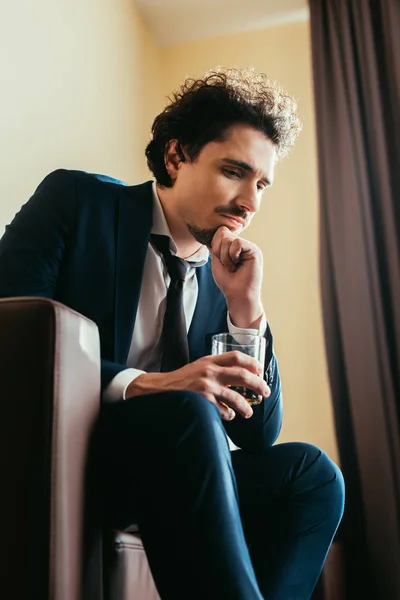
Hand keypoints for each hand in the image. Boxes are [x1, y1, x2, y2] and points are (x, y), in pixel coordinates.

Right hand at [126, 352, 270, 420]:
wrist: (159, 389)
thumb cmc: (181, 380)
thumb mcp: (198, 367)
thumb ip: (215, 367)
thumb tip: (239, 374)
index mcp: (209, 361)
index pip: (237, 357)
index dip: (252, 363)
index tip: (260, 370)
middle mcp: (209, 371)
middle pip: (242, 375)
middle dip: (258, 384)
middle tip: (265, 392)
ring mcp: (206, 387)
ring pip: (236, 397)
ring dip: (246, 407)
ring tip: (248, 412)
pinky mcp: (202, 401)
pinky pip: (223, 411)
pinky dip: (229, 414)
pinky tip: (229, 415)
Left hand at [210, 226, 263, 326]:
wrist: (237, 295)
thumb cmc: (228, 281)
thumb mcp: (217, 260)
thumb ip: (216, 246)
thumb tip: (214, 231)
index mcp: (233, 246)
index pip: (219, 232)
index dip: (215, 245)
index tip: (219, 260)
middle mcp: (242, 244)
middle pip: (222, 232)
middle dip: (218, 250)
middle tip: (226, 264)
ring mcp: (248, 246)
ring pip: (228, 238)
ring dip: (225, 256)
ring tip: (232, 267)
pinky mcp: (254, 250)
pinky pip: (237, 243)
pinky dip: (232, 255)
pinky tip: (237, 264)